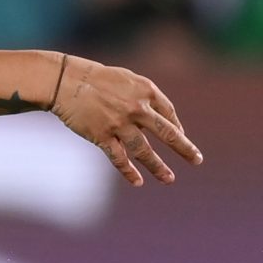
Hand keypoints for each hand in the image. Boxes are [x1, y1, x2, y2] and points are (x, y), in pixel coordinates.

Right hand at [50, 55, 203, 186]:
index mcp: (146, 91)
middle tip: (197, 160)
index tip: (180, 136)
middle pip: (167, 133)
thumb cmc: (97, 79)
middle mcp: (137, 108)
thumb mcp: (127, 80)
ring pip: (144, 150)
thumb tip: (160, 120)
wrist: (66, 81)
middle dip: (184, 148)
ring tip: (169, 179)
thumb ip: (145, 97)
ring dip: (158, 167)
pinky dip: (129, 171)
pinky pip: (119, 158)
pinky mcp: (102, 135)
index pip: (169, 113)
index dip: (177, 127)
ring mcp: (120, 123)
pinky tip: (138, 182)